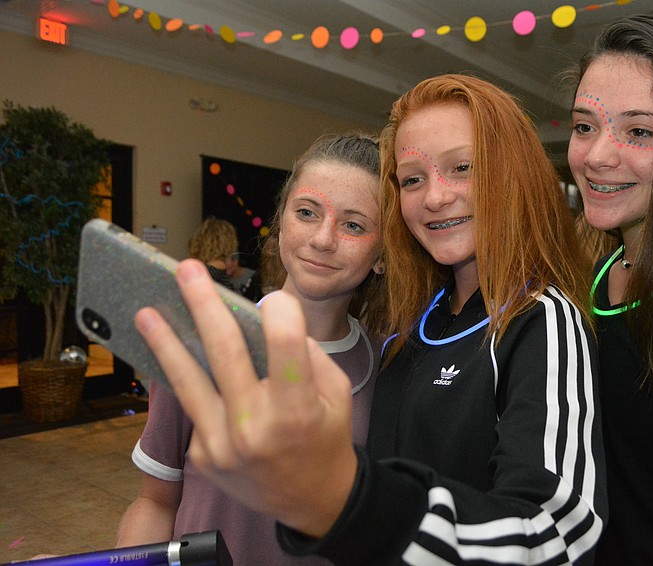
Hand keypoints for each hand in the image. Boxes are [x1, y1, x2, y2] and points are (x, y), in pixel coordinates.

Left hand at [134, 259, 356, 537]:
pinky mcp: (203, 456)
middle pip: (224, 351)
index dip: (280, 311)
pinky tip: (174, 356)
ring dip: (165, 342)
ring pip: (188, 380)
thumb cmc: (327, 437)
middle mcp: (255, 428)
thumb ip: (304, 355)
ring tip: (147, 313)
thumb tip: (262, 316)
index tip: (274, 299)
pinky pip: (193, 406)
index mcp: (297, 409)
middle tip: (186, 270)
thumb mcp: (335, 394)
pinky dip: (187, 379)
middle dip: (203, 304)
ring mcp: (222, 445)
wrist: (313, 501)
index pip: (284, 343)